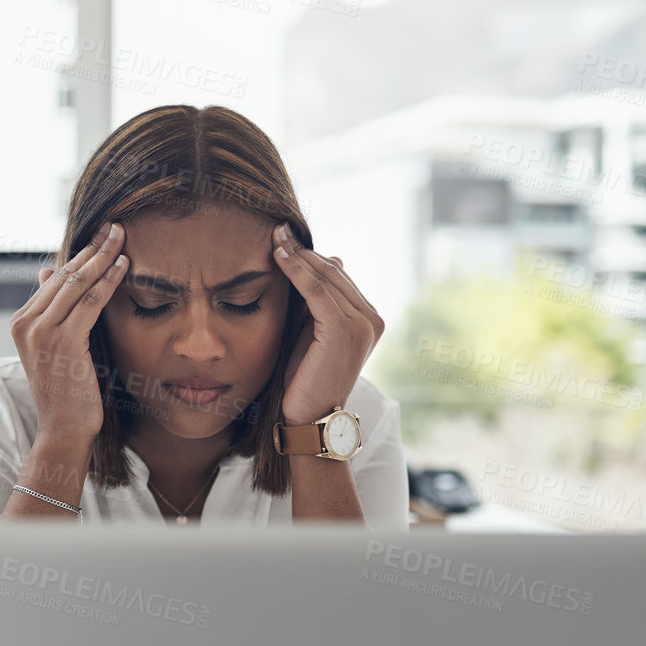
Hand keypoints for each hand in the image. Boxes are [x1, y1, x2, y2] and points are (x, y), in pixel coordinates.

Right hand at [10, 222, 128, 444]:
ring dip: (102, 257)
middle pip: (64, 276)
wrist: (63, 429)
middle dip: (92, 248)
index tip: (100, 236)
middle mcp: (25, 324)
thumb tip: (48, 272)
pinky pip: (89, 302)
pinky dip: (108, 281)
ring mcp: (41, 333)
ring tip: (122, 238)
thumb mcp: (54, 346)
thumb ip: (51, 310)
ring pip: (76, 284)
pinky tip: (124, 266)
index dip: (79, 255)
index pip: (54, 279)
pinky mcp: (62, 342)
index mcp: (21, 321)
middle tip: (115, 227)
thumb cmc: (65, 391)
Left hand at [272, 222, 383, 425]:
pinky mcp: (345, 329)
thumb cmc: (304, 377)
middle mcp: (372, 319)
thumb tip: (325, 259)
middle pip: (333, 272)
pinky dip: (296, 270)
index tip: (284, 237)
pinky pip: (317, 290)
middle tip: (278, 228)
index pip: (338, 277)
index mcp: (367, 319)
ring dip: (297, 254)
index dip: (310, 256)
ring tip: (274, 236)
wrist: (309, 417)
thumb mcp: (311, 331)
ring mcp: (362, 324)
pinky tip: (278, 256)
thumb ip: (315, 301)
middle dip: (303, 250)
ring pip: (325, 277)